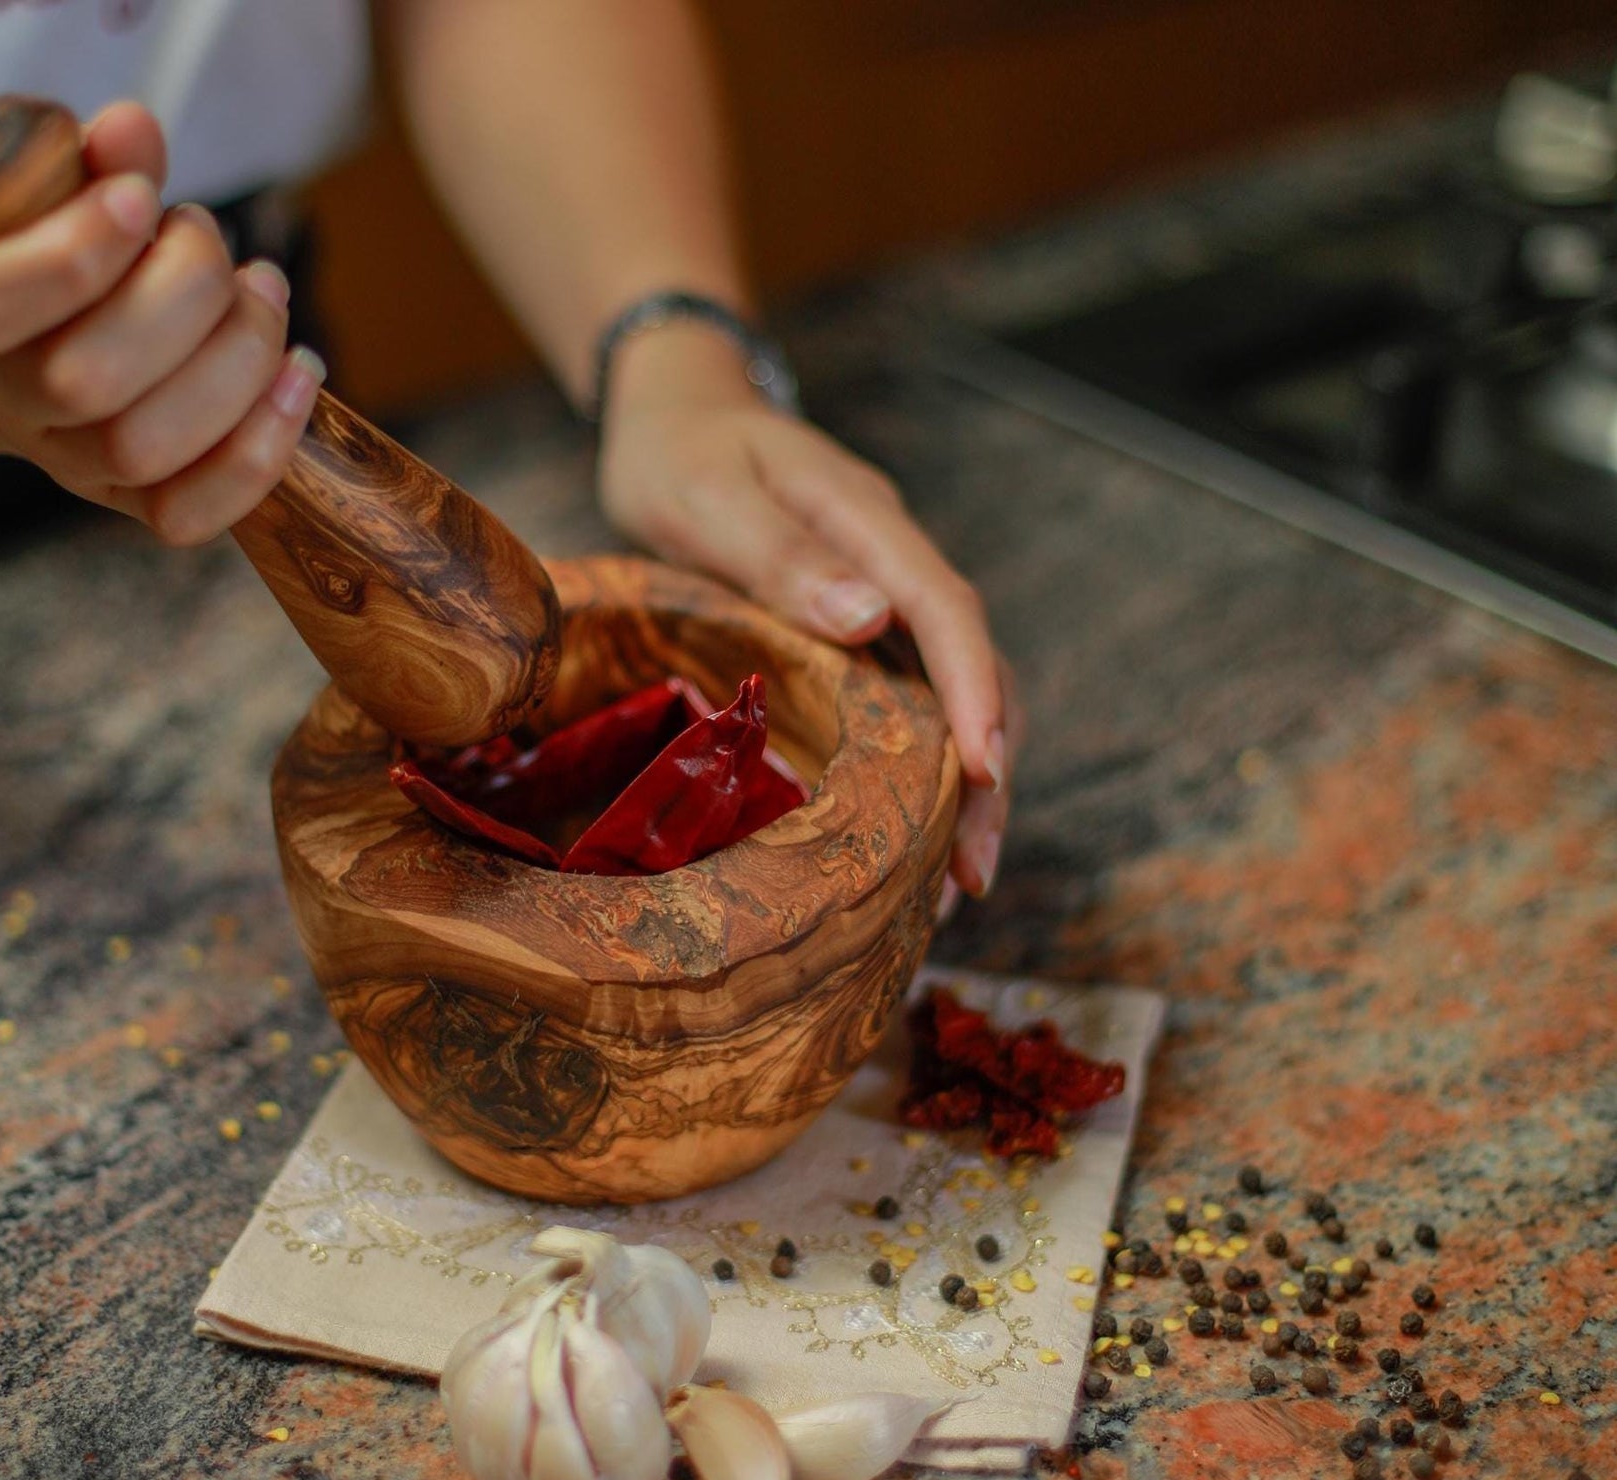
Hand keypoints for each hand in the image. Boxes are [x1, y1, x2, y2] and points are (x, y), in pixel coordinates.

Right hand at [0, 102, 322, 544]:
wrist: (37, 342)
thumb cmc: (56, 249)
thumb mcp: (57, 193)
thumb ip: (93, 161)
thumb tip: (133, 129)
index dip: (78, 252)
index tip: (143, 201)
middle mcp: (14, 401)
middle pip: (88, 381)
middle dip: (184, 297)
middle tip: (226, 249)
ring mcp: (78, 464)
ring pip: (148, 447)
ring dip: (237, 364)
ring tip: (267, 296)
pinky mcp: (143, 505)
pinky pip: (192, 515)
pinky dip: (262, 451)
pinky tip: (298, 379)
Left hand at [597, 326, 1019, 901]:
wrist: (677, 414)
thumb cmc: (680, 452)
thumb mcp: (707, 494)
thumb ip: (780, 553)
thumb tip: (868, 617)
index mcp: (864, 521)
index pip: (944, 607)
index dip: (974, 691)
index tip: (986, 771)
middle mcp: (891, 562)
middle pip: (971, 665)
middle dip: (989, 770)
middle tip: (974, 872)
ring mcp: (883, 595)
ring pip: (952, 691)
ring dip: (966, 785)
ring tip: (959, 880)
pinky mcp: (861, 628)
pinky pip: (910, 698)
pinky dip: (923, 769)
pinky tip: (912, 833)